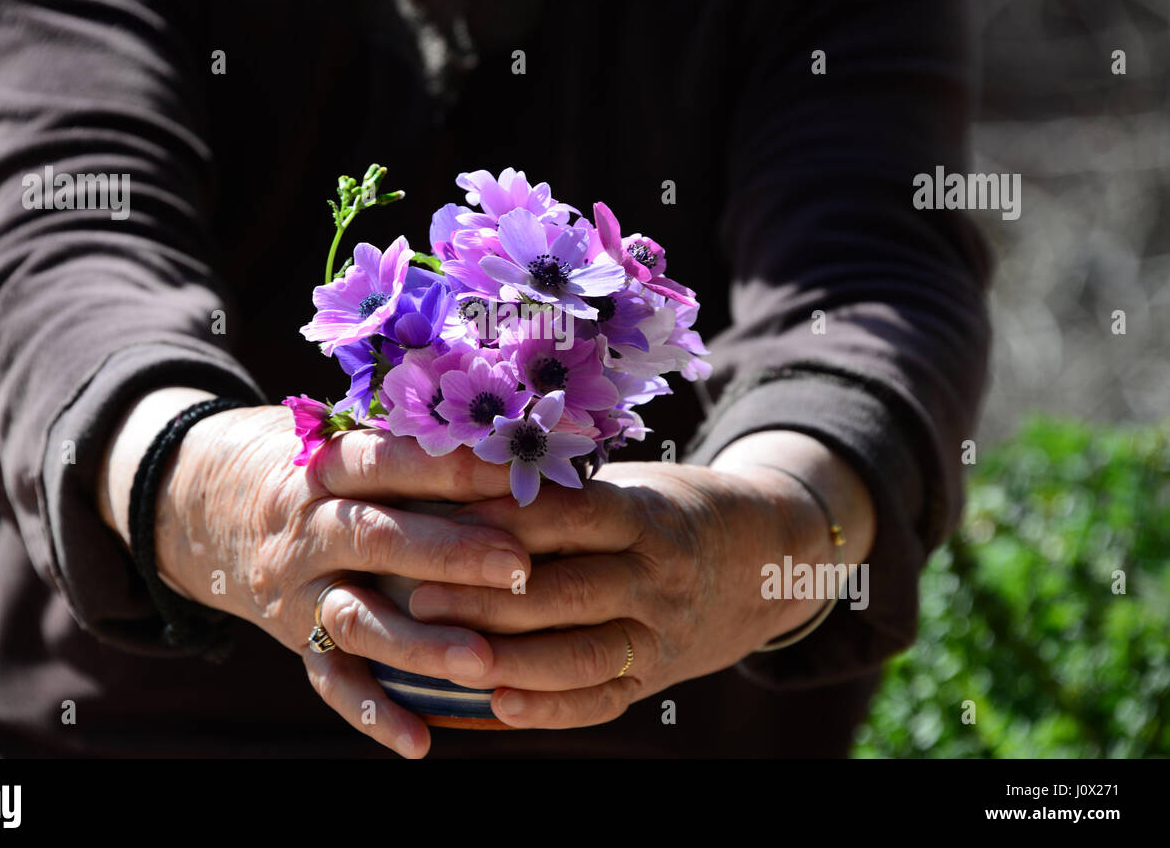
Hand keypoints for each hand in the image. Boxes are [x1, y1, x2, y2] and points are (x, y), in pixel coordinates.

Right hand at [97, 387, 528, 757]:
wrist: (213, 507)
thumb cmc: (322, 466)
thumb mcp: (348, 439)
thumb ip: (415, 440)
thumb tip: (516, 431)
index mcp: (326, 465)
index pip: (389, 460)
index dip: (455, 467)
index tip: (520, 474)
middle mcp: (306, 528)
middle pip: (374, 537)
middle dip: (450, 552)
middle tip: (518, 566)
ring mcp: (296, 590)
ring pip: (355, 619)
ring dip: (419, 643)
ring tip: (483, 661)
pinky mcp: (296, 641)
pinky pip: (331, 682)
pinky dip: (372, 714)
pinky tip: (420, 743)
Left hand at [405, 430, 876, 728]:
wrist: (764, 562)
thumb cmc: (667, 511)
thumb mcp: (631, 484)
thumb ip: (563, 490)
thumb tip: (459, 475)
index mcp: (644, 514)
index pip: (569, 516)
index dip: (503, 520)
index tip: (438, 521)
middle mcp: (657, 575)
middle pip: (567, 591)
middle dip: (489, 600)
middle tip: (420, 599)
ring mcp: (661, 632)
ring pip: (583, 655)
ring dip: (512, 661)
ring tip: (449, 658)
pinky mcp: (657, 677)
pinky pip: (604, 700)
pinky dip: (552, 710)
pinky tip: (500, 708)